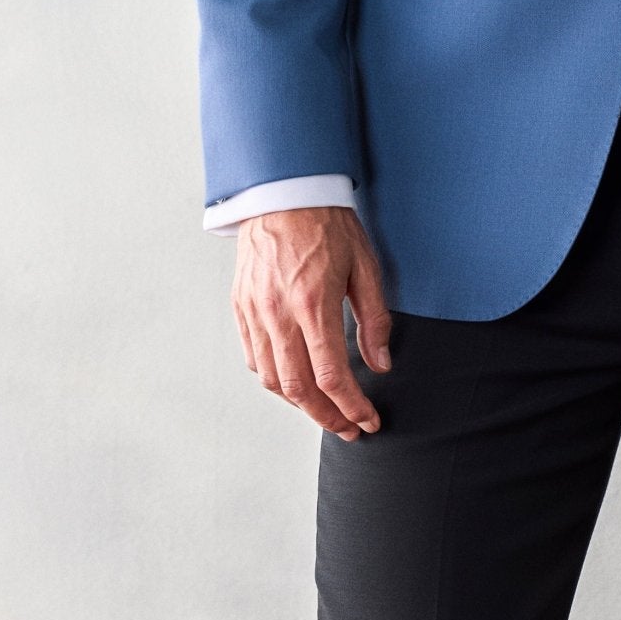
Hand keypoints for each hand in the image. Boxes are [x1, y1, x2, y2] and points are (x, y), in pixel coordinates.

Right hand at [231, 205, 392, 439]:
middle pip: (299, 389)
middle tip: (348, 428)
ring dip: (300, 404)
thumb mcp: (364, 264)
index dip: (352, 407)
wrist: (284, 191)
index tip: (367, 420)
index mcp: (313, 303)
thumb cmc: (327, 223)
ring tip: (325, 410)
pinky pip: (253, 359)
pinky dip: (274, 380)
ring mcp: (255, 312)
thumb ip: (373, 318)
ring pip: (272, 380)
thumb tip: (380, 364)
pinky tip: (294, 381)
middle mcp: (278, 313)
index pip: (331, 377)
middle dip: (327, 417)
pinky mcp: (240, 307)